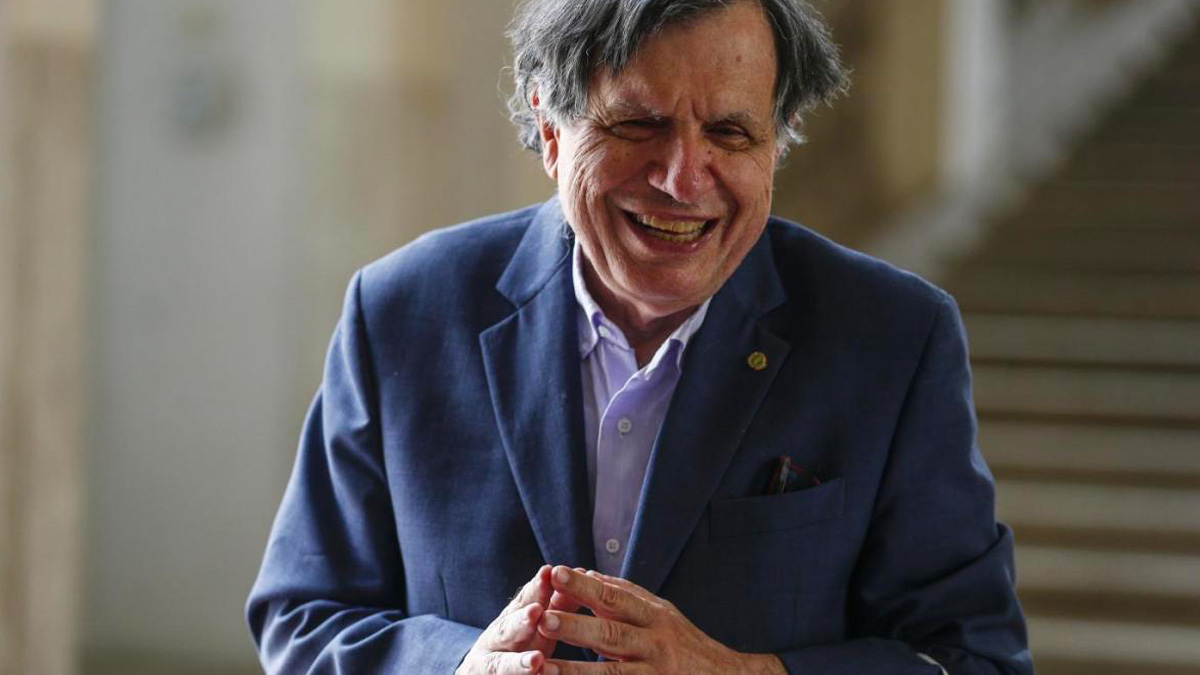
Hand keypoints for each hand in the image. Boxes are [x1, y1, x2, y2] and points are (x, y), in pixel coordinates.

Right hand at [456, 565, 581, 674]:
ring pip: (501, 664)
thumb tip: (583, 573)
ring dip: (518, 663)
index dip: (535, 588)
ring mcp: (490, 665)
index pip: (523, 601)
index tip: (548, 571)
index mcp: (509, 620)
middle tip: (536, 611)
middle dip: (521, 621)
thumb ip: (557, 604)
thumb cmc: (517, 645)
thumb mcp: (536, 623)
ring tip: (536, 661)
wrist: (483, 672)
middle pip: (506, 630)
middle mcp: (494, 641)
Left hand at [537, 567, 785, 674]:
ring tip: (542, 665)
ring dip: (574, 670)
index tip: (557, 572)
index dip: (586, 586)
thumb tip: (587, 573)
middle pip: (612, 632)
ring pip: (611, 672)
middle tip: (544, 617)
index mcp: (655, 616)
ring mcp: (655, 673)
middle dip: (576, 624)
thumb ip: (626, 595)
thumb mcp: (663, 614)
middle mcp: (656, 642)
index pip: (616, 597)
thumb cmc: (687, 645)